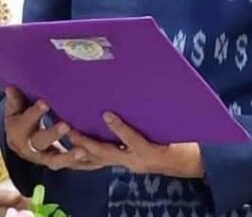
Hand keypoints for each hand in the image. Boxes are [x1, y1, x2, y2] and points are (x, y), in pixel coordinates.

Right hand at [3, 86, 75, 169]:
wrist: (20, 141)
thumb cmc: (21, 118)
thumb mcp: (16, 109)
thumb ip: (16, 100)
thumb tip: (11, 88)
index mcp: (17, 131)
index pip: (25, 121)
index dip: (34, 113)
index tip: (45, 103)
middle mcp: (27, 147)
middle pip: (39, 141)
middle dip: (52, 134)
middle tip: (66, 125)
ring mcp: (41, 157)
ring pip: (53, 159)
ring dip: (67, 156)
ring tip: (81, 151)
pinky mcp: (53, 162)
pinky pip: (64, 164)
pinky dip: (74, 161)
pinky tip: (87, 155)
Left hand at [66, 112, 204, 177]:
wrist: (184, 162)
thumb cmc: (181, 140)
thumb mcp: (175, 126)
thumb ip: (164, 113)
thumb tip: (153, 87)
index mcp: (152, 152)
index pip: (134, 141)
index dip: (120, 129)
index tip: (107, 115)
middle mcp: (136, 161)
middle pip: (108, 154)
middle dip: (88, 144)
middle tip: (72, 131)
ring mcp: (128, 164)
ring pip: (101, 160)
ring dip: (83, 150)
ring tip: (68, 136)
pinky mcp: (123, 163)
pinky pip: (102, 161)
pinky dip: (88, 154)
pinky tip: (75, 145)